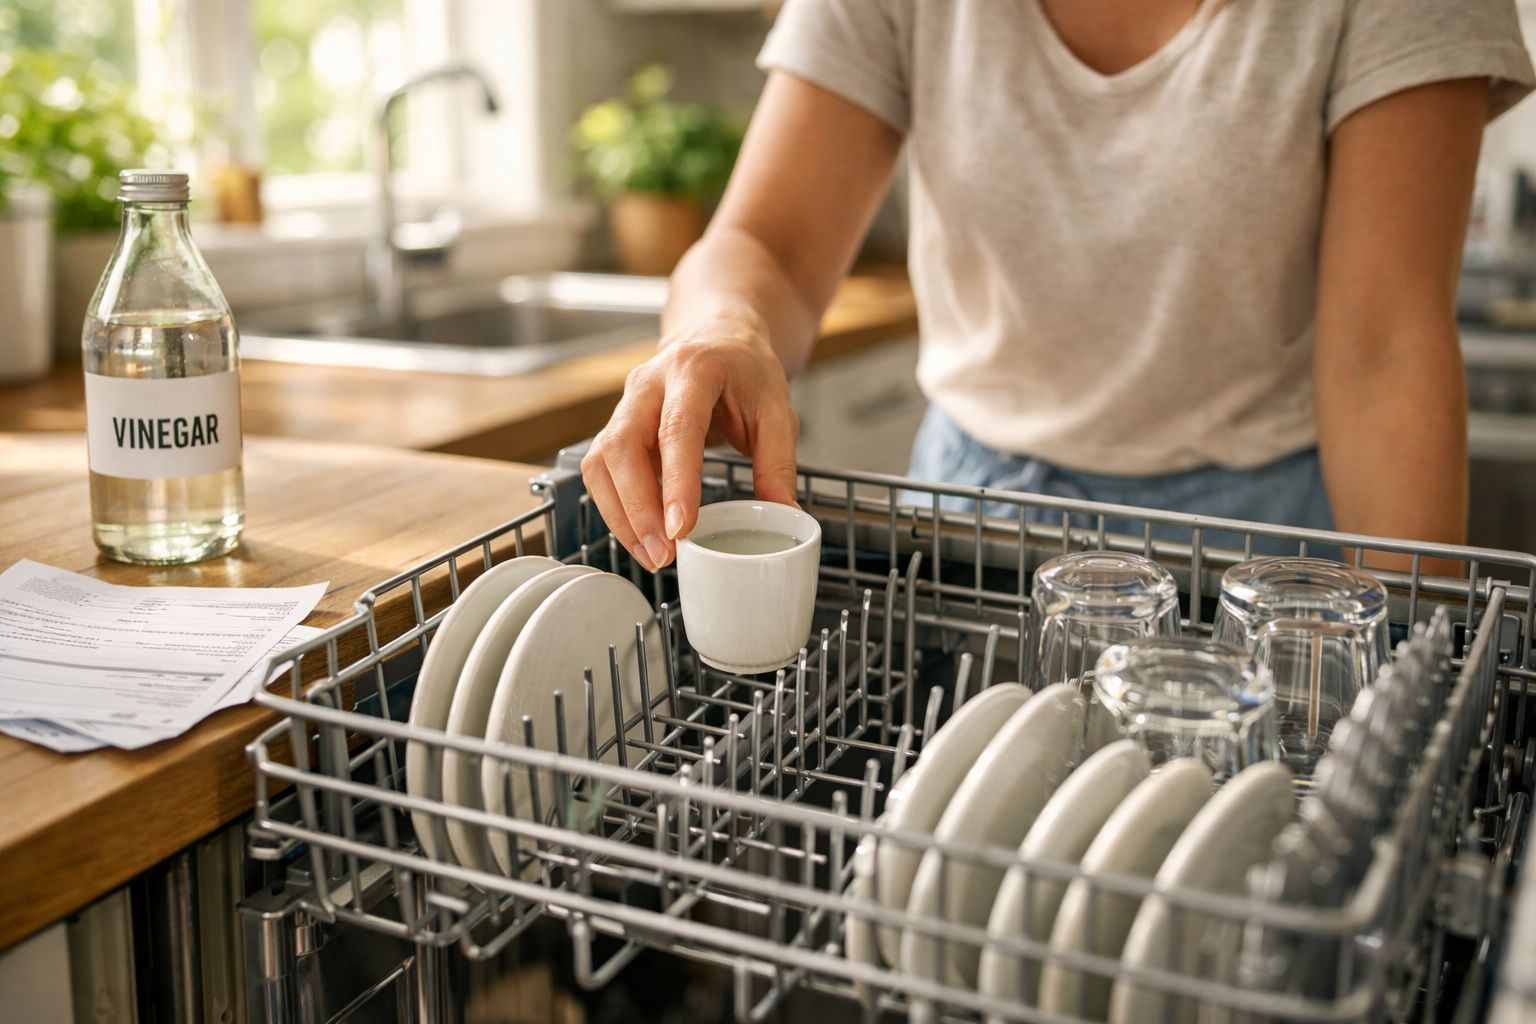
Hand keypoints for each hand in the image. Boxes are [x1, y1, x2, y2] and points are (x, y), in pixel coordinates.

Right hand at [581, 319, 799, 571]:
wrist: (716, 337)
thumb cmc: (745, 370)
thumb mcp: (777, 408)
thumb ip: (779, 461)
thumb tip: (784, 514)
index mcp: (694, 370)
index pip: (677, 428)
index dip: (676, 481)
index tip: (681, 527)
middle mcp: (648, 383)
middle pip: (623, 446)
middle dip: (638, 507)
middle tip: (664, 553)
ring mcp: (625, 404)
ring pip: (601, 462)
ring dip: (621, 515)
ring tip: (653, 556)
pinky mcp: (615, 427)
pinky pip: (600, 471)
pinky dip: (615, 508)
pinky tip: (640, 537)